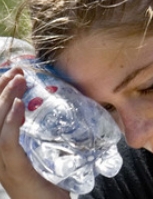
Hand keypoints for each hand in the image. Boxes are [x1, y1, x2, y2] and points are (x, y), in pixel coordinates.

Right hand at [0, 68, 69, 198]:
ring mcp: (2, 164)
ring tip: (19, 81)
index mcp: (1, 151)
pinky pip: (7, 143)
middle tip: (16, 71)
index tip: (12, 75)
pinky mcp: (15, 171)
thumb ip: (28, 135)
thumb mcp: (34, 154)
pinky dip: (10, 123)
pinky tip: (19, 106)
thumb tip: (30, 110)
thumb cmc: (45, 184)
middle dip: (1, 91)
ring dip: (6, 100)